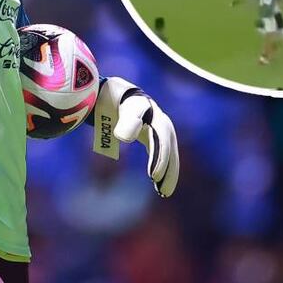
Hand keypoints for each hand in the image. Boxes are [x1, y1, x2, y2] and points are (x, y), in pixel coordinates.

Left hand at [94, 77, 179, 196]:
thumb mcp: (117, 105)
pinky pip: (160, 153)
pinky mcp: (152, 135)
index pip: (161, 139)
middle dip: (168, 169)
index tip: (153, 176)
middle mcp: (161, 122)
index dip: (160, 158)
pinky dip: (160, 166)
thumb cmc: (114, 97)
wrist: (113, 91)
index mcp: (154, 115)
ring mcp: (158, 128)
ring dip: (168, 171)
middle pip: (169, 148)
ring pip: (168, 153)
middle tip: (163, 191)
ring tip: (163, 192)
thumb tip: (124, 138)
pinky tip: (157, 182)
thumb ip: (124, 120)